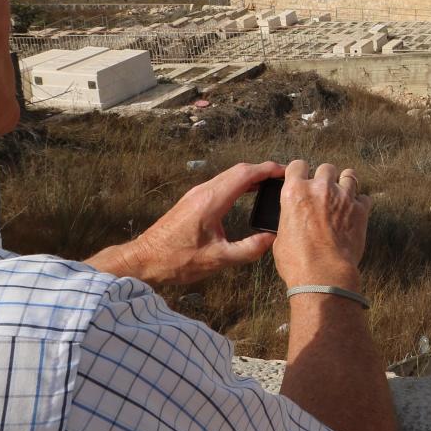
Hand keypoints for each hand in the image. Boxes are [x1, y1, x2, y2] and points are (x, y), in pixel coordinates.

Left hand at [86, 161, 278, 287]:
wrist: (144, 260)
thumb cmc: (177, 260)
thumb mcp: (217, 259)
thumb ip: (248, 249)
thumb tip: (272, 239)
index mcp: (212, 200)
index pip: (245, 174)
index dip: (268, 169)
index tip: (286, 171)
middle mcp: (204, 191)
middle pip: (238, 170)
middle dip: (263, 170)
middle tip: (283, 178)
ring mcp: (196, 194)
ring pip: (229, 176)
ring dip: (250, 176)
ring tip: (270, 184)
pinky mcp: (192, 200)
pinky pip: (221, 184)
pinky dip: (239, 183)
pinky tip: (248, 194)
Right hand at [272, 159, 369, 290]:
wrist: (323, 274)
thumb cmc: (298, 261)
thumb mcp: (281, 236)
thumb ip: (289, 219)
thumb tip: (293, 221)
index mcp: (295, 192)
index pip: (297, 165)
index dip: (300, 171)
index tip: (303, 177)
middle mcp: (320, 189)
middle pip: (326, 168)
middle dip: (325, 177)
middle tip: (324, 191)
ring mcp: (342, 197)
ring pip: (349, 175)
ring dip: (345, 183)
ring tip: (342, 195)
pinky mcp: (361, 210)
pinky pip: (364, 197)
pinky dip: (360, 202)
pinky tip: (355, 211)